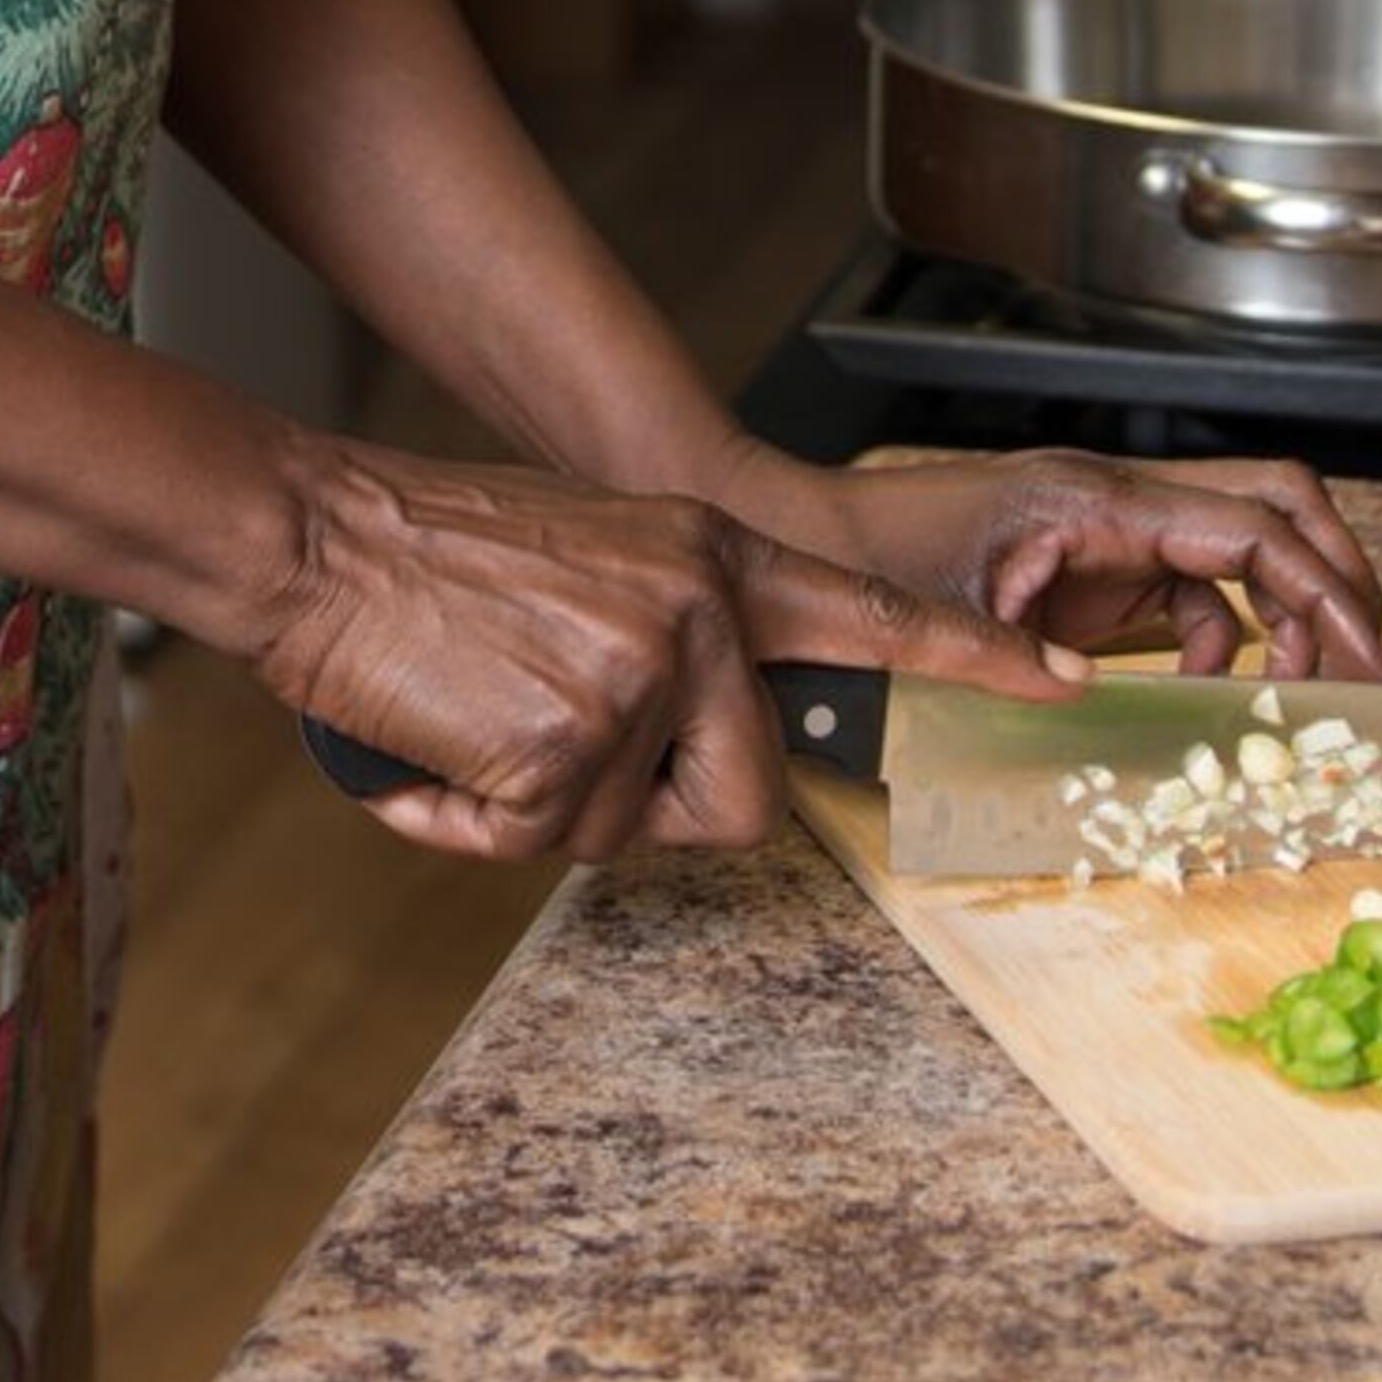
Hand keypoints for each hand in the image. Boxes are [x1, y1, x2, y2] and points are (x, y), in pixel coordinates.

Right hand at [247, 445, 1087, 868]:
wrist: (313, 532)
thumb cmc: (427, 552)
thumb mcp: (589, 557)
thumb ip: (667, 632)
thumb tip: (681, 747)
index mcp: (712, 555)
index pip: (872, 612)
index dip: (971, 659)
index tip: (1067, 682)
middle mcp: (699, 609)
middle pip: (744, 798)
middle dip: (651, 810)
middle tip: (550, 743)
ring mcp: (638, 675)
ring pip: (621, 833)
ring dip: (536, 807)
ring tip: (472, 714)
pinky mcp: (564, 742)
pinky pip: (530, 848)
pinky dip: (466, 823)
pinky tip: (429, 747)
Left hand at [725, 437, 1381, 685]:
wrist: (798, 537)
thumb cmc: (855, 567)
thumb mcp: (939, 624)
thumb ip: (1018, 663)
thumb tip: (1092, 700)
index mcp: (1091, 501)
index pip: (1251, 525)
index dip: (1323, 592)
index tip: (1366, 662)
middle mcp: (1113, 500)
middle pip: (1275, 506)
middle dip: (1335, 583)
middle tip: (1366, 674)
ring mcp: (1107, 531)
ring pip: (1239, 549)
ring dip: (1285, 615)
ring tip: (1303, 698)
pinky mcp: (1092, 566)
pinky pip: (1187, 594)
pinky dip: (1219, 644)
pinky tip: (1204, 701)